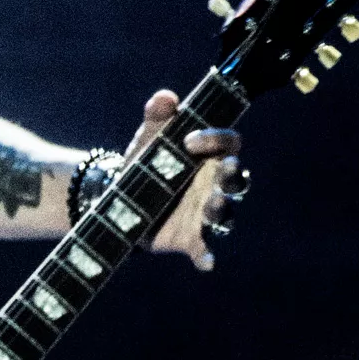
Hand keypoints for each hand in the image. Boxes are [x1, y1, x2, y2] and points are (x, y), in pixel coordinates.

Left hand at [126, 89, 245, 271]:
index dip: (216, 139)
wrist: (120, 198)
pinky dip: (208, 257)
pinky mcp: (191, 239)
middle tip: (224, 168)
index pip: (229, 143)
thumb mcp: (148, 138)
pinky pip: (205, 250)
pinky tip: (206, 262)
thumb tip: (165, 97)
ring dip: (222, 210)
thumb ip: (157, 116)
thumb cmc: (146, 163)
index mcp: (210, 156)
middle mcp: (215, 184)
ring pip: (226, 215)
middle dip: (233, 174)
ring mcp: (205, 213)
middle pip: (238, 179)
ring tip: (212, 205)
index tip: (189, 140)